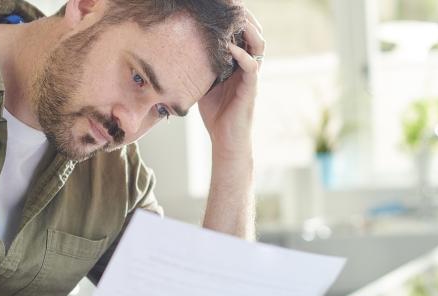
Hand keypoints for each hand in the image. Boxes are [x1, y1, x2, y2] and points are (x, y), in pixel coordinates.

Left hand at [197, 8, 264, 156]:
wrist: (226, 141)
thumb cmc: (216, 114)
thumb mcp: (204, 84)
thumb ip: (200, 68)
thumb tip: (179, 53)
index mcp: (239, 64)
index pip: (244, 35)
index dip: (238, 21)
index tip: (226, 9)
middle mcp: (249, 67)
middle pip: (255, 34)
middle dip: (245, 19)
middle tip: (234, 7)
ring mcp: (251, 77)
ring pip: (259, 45)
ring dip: (249, 30)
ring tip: (237, 20)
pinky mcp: (251, 89)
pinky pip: (252, 67)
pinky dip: (242, 54)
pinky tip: (230, 48)